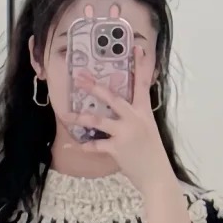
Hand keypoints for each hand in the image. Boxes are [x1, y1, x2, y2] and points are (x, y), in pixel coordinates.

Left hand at [72, 29, 171, 192]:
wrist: (156, 174)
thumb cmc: (152, 151)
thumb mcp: (148, 128)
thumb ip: (136, 116)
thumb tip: (123, 108)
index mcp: (144, 111)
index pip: (143, 84)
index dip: (140, 66)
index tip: (137, 48)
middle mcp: (134, 118)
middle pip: (113, 98)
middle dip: (94, 87)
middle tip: (79, 77)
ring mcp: (125, 133)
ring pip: (98, 121)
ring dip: (80, 118)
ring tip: (66, 115)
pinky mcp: (117, 149)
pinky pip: (95, 146)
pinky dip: (82, 146)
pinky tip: (70, 144)